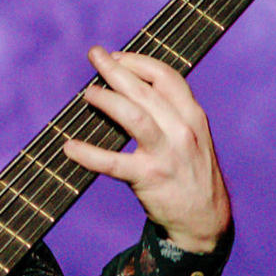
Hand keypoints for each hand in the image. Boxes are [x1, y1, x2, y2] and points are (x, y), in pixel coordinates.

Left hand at [62, 46, 231, 253]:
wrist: (205, 220)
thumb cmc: (191, 173)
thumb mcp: (193, 136)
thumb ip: (171, 113)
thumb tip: (131, 86)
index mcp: (193, 116)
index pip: (166, 76)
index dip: (138, 62)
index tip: (117, 56)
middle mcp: (182, 130)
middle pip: (145, 90)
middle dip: (116, 69)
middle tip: (94, 55)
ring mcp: (167, 154)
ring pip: (133, 116)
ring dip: (107, 100)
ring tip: (88, 94)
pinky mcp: (150, 178)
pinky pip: (113, 163)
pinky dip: (89, 154)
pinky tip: (71, 148)